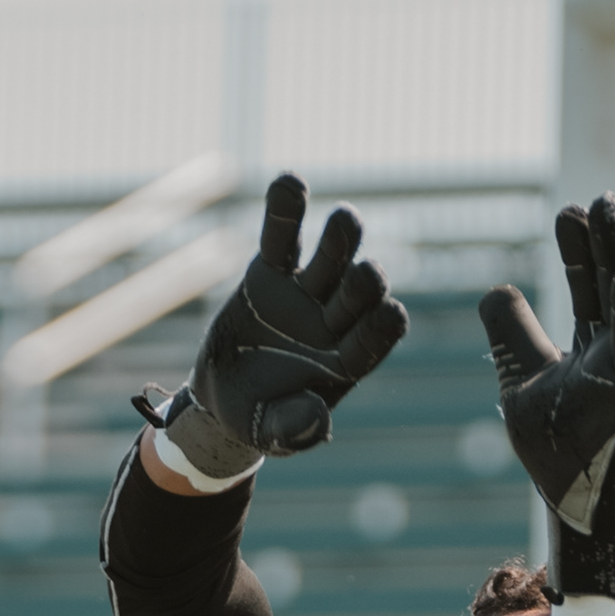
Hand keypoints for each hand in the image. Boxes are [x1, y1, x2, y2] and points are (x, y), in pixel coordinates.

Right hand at [145, 174, 408, 477]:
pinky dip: (285, 211)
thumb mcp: (273, 433)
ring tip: (345, 219)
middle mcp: (336, 320)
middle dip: (364, 284)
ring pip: (330, 258)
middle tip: (364, 273)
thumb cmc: (261, 419)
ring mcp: (306, 292)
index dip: (384, 326)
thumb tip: (318, 419)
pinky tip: (289, 182)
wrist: (225, 395)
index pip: (376, 337)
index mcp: (349, 360)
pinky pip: (281, 237)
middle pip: (359, 294)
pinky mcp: (272, 271)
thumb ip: (295, 429)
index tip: (390, 313)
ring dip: (340, 239)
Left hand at [480, 197, 614, 603]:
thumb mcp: (518, 377)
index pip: (590, 285)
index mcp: (599, 345)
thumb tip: (495, 288)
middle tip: (604, 196)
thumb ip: (509, 333)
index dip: (580, 248)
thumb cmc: (551, 446)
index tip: (566, 210)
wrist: (566, 498)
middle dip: (612, 240)